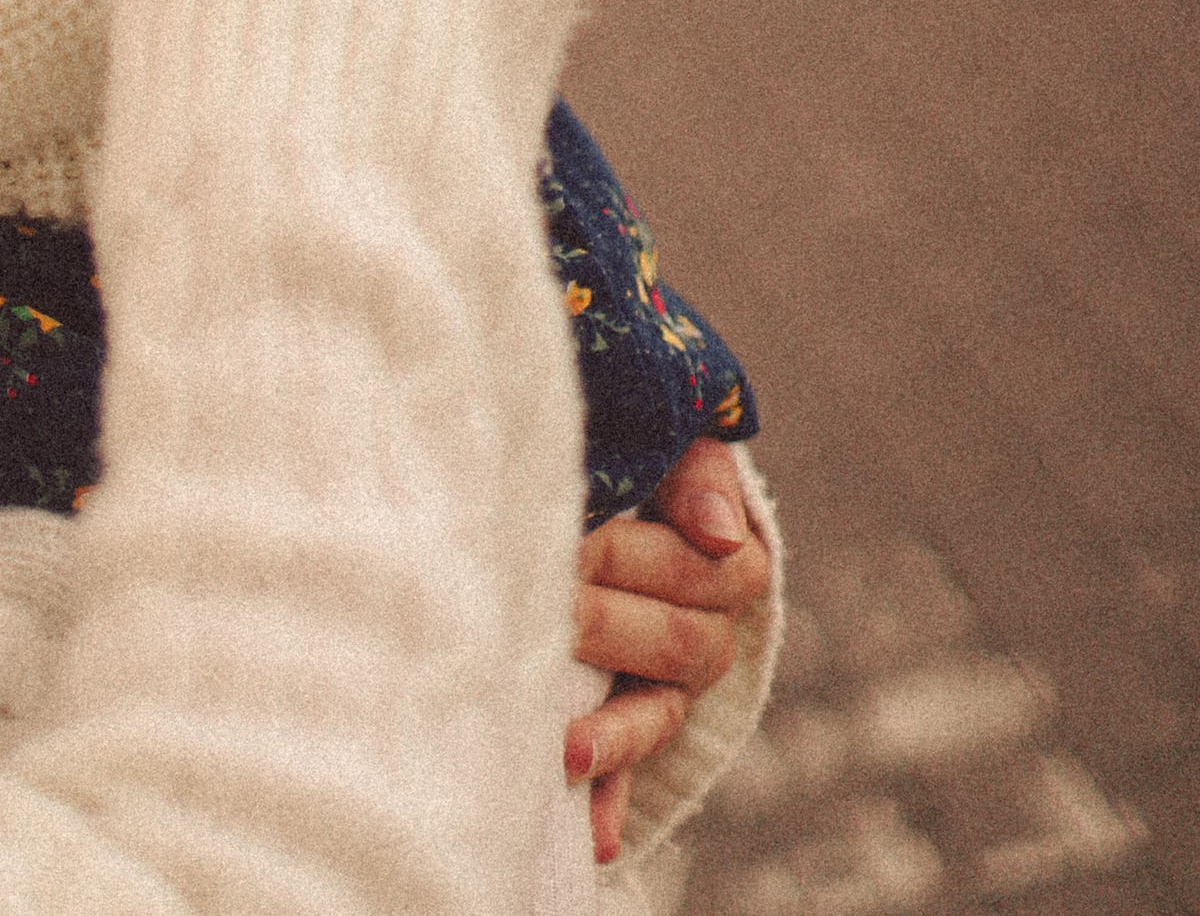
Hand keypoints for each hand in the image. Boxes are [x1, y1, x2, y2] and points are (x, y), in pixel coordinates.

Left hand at [570, 438, 768, 863]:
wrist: (584, 460)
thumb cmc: (620, 433)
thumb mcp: (663, 432)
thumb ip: (694, 469)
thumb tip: (719, 534)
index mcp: (724, 551)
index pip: (716, 570)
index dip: (642, 555)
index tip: (579, 540)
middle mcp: (706, 621)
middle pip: (683, 643)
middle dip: (605, 621)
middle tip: (542, 603)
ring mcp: (667, 676)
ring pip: (658, 712)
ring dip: (614, 733)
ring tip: (563, 747)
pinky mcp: (627, 712)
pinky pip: (631, 764)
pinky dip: (610, 794)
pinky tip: (590, 833)